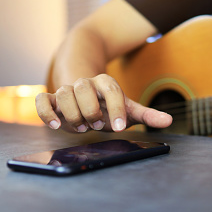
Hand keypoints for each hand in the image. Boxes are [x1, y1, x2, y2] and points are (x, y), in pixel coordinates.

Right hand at [35, 74, 172, 132]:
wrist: (86, 98)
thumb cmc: (109, 107)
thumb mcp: (128, 110)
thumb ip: (146, 115)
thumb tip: (169, 120)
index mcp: (106, 84)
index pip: (112, 89)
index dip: (115, 108)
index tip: (119, 127)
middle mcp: (85, 84)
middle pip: (84, 88)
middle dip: (90, 109)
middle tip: (96, 125)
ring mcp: (67, 90)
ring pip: (63, 92)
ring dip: (71, 113)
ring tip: (80, 127)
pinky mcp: (51, 99)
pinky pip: (43, 100)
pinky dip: (45, 111)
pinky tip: (55, 124)